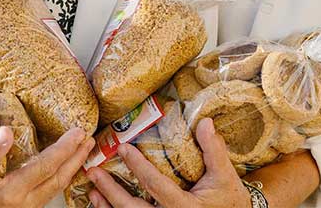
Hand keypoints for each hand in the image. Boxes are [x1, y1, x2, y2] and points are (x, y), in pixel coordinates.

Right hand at [0, 126, 94, 207]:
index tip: (78, 132)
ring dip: (71, 169)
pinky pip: (47, 194)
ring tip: (81, 152)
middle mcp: (24, 203)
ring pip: (55, 189)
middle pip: (58, 179)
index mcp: (12, 192)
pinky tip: (62, 169)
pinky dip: (59, 179)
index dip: (64, 148)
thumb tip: (7, 132)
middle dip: (76, 158)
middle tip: (89, 140)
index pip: (46, 165)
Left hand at [84, 118, 249, 207]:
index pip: (156, 185)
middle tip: (94, 172)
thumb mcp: (224, 176)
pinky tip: (101, 203)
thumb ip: (213, 150)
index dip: (139, 167)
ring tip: (92, 190)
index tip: (123, 148)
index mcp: (185, 207)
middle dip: (111, 191)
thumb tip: (205, 122)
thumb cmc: (228, 200)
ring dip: (108, 206)